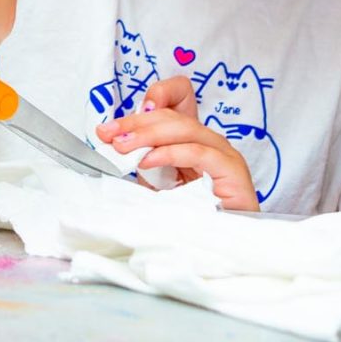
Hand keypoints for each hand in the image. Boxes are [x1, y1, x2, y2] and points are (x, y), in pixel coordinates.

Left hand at [97, 75, 257, 210]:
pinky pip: (198, 152)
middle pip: (174, 115)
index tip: (123, 117)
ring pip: (185, 128)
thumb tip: (113, 145)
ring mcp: (223, 154)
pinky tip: (148, 161)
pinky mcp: (232, 170)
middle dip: (136, 121)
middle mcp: (209, 141)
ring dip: (147, 134)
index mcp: (192, 139)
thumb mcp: (156, 186)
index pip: (181, 98)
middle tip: (109, 133)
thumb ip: (142, 162)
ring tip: (122, 146)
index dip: (158, 95)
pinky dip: (170, 153)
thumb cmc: (191, 219)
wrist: (220, 246)